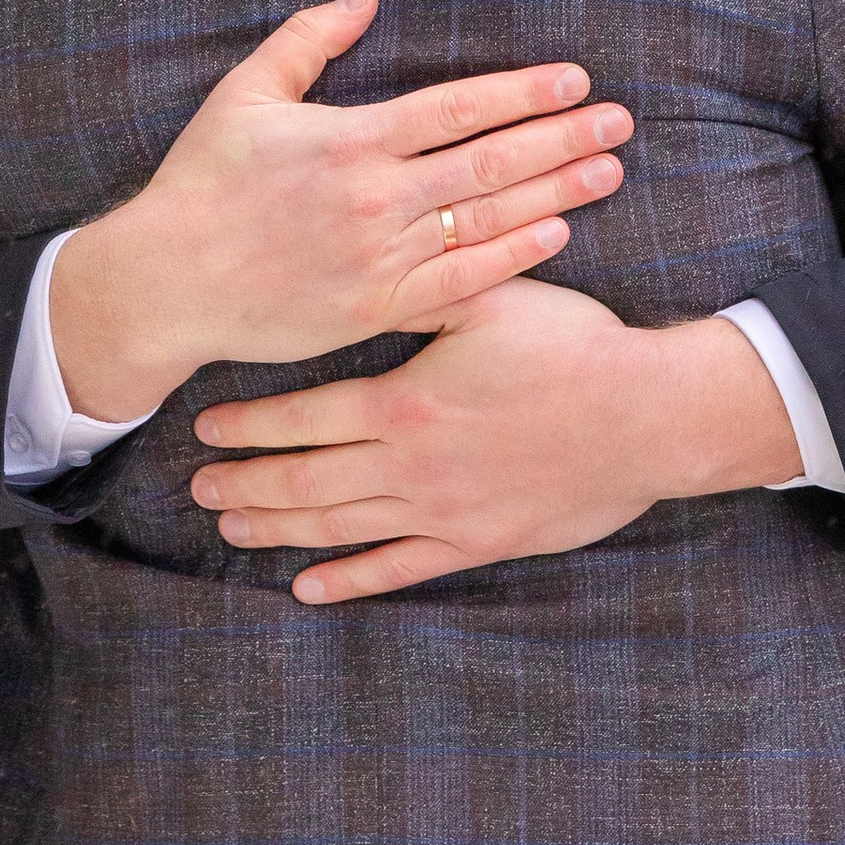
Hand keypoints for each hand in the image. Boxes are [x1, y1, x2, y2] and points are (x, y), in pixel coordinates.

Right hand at [49, 0, 630, 416]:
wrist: (167, 283)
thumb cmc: (203, 181)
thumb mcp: (245, 93)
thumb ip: (308, 39)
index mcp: (351, 141)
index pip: (458, 108)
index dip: (522, 92)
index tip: (574, 79)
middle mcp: (376, 199)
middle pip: (491, 163)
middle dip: (563, 138)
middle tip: (620, 122)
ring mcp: (381, 258)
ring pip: (488, 221)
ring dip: (557, 194)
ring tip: (608, 171)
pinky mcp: (376, 309)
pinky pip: (461, 282)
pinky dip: (513, 258)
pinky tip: (556, 236)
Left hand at [190, 277, 802, 602]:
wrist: (646, 417)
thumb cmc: (572, 346)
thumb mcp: (493, 299)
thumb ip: (427, 285)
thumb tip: (374, 257)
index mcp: (407, 402)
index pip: (308, 416)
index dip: (251, 424)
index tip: (206, 426)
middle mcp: (411, 465)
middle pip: (307, 481)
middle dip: (247, 483)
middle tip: (198, 485)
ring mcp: (442, 511)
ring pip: (340, 528)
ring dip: (280, 527)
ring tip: (233, 524)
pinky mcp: (476, 542)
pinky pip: (399, 568)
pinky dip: (349, 580)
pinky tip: (307, 587)